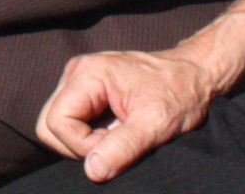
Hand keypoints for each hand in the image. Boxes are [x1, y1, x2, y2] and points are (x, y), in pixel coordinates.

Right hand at [35, 49, 221, 182]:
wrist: (195, 76)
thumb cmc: (179, 94)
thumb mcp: (156, 123)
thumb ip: (123, 146)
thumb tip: (92, 171)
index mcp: (87, 74)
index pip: (56, 122)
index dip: (83, 145)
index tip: (118, 144)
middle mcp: (76, 73)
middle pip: (49, 124)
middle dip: (79, 145)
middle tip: (116, 144)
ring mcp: (79, 81)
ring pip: (58, 125)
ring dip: (86, 141)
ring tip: (119, 135)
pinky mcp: (87, 92)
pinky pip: (72, 121)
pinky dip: (91, 135)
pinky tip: (117, 129)